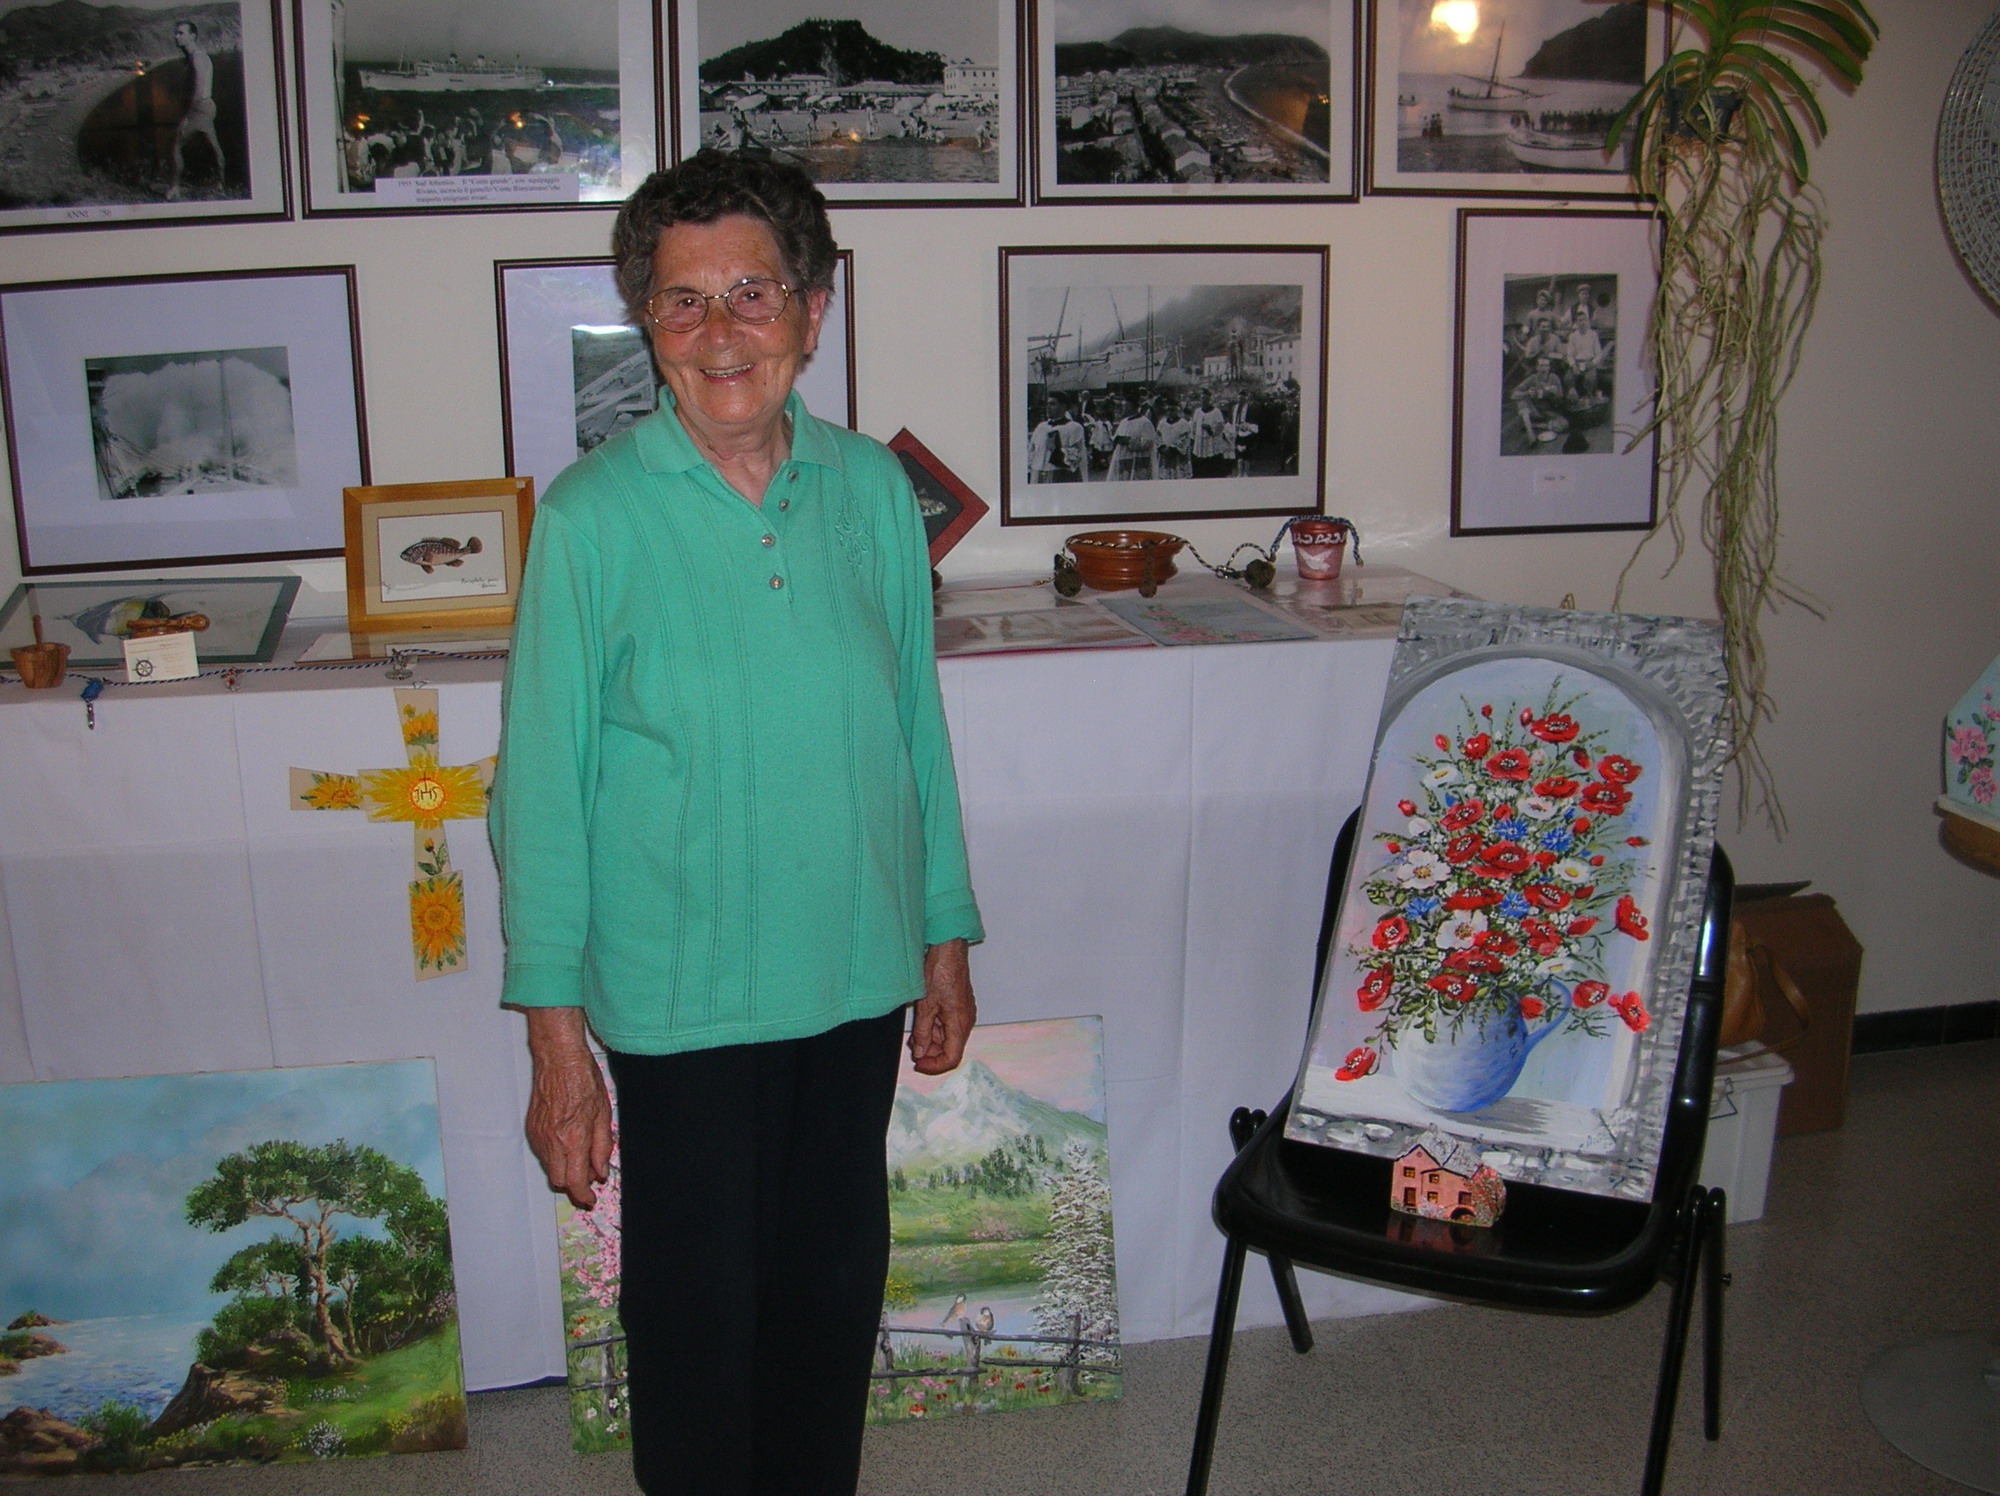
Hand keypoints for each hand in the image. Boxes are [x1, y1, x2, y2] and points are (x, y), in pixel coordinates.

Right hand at [523, 1008, 613, 1208]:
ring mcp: (538, 1135)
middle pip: (559, 1180)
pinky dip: (554, 1156)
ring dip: (564, 1169)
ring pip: (549, 1168)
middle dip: (574, 1184)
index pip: (575, 1181)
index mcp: (573, 1138)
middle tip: (589, 1174)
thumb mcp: (603, 1114)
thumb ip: (602, 1147)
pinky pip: (542, 1153)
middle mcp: (552, 1141)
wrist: (558, 1060)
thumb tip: (600, 1171)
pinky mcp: (531, 1129)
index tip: (590, 1198)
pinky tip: (567, 1141)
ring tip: (581, 1153)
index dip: (583, 1195)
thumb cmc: (582, 1079)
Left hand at [908, 938, 975, 1075]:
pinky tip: (922, 1023)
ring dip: (930, 1039)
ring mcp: (963, 1014)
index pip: (952, 1058)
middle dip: (930, 1052)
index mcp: (960, 1024)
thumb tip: (920, 1051)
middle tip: (913, 1048)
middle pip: (949, 1049)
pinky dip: (934, 1028)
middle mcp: (965, 1021)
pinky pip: (947, 1025)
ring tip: (914, 1035)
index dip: (934, 1066)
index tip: (919, 1064)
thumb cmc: (941, 971)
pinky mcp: (958, 1007)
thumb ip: (923, 1032)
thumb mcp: (925, 1005)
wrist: (948, 950)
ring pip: (947, 1037)